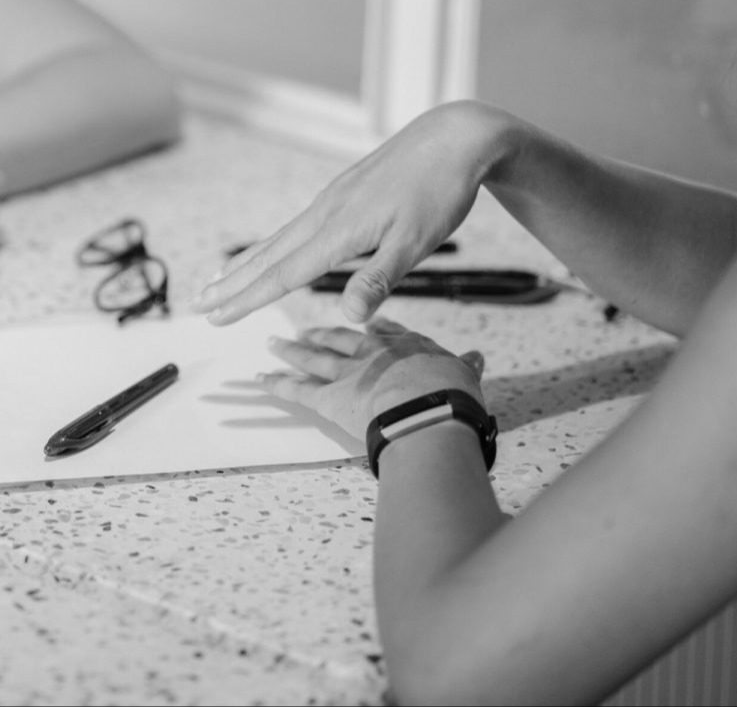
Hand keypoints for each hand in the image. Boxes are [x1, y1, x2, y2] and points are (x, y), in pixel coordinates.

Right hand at [192, 101, 509, 324]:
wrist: (454, 137)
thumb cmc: (440, 191)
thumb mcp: (417, 242)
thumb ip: (379, 280)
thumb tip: (348, 317)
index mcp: (339, 230)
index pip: (283, 274)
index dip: (247, 300)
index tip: (215, 318)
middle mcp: (325, 213)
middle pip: (268, 255)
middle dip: (231, 283)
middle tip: (196, 303)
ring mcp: (331, 200)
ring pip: (277, 239)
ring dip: (245, 264)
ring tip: (216, 280)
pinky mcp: (342, 193)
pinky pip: (294, 226)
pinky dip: (271, 244)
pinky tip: (271, 250)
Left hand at [260, 316, 486, 441]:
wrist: (429, 412)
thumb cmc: (452, 397)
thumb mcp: (465, 375)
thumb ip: (465, 366)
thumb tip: (476, 357)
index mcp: (405, 346)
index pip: (385, 332)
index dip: (373, 329)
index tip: (364, 324)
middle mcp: (371, 354)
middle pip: (340, 340)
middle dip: (321, 335)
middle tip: (305, 331)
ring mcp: (347, 374)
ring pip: (312, 358)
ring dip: (290, 351)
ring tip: (273, 343)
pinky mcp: (329, 398)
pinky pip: (297, 390)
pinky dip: (276, 384)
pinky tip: (260, 378)